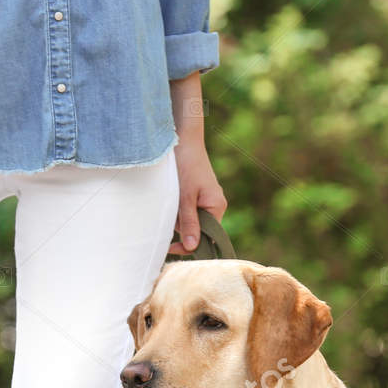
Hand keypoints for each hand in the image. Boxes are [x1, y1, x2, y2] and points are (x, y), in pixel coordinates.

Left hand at [169, 119, 226, 253]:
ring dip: (178, 216)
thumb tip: (192, 247)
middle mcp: (215, 205)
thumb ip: (189, 223)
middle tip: (172, 210)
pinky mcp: (198, 194)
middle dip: (182, 226)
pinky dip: (178, 207)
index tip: (170, 248)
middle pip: (198, 230)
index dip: (189, 245)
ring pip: (190, 220)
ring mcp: (207, 199)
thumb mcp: (185, 197)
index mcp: (217, 207)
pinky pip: (188, 210)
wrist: (184, 138)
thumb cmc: (186, 165)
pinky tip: (174, 195)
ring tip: (173, 197)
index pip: (207, 237)